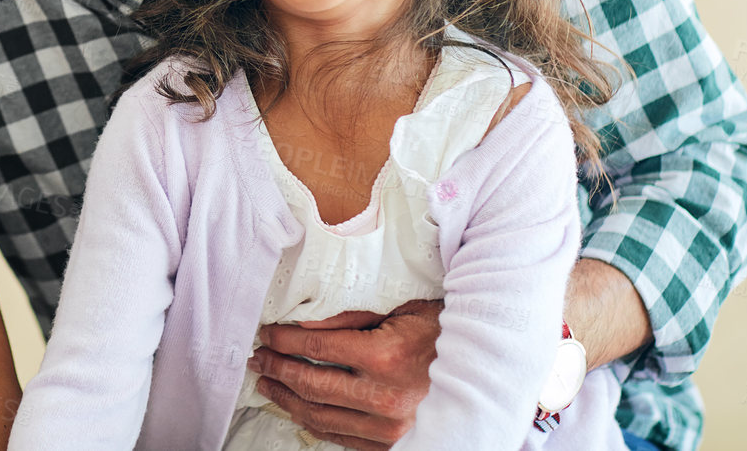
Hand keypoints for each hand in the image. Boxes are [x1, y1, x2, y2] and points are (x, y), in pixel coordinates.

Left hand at [247, 299, 442, 450]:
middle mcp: (385, 398)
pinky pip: (342, 438)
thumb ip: (349, 317)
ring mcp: (390, 429)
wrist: (487, 373)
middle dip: (277, 370)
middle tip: (259, 359)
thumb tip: (301, 323)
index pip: (315, 348)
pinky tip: (299, 409)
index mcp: (385, 357)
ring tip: (268, 384)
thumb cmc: (444, 333)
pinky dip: (314, 423)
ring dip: (286, 399)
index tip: (265, 334)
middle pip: (311, 385)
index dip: (283, 340)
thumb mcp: (401, 310)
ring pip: (320, 417)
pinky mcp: (394, 446)